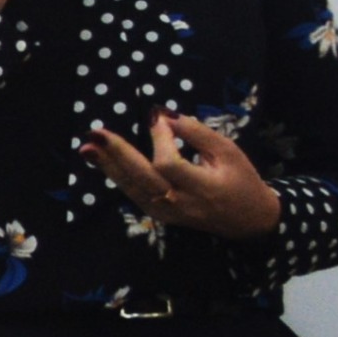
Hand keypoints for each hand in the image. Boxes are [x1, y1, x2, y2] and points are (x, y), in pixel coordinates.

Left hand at [88, 113, 283, 239]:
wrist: (249, 221)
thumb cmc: (241, 180)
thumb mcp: (228, 152)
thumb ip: (197, 134)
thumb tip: (164, 116)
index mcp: (203, 189)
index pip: (169, 165)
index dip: (160, 140)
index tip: (157, 118)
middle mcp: (181, 204)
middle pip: (143, 179)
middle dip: (118, 155)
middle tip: (95, 134)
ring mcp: (167, 213)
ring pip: (133, 189)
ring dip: (109, 166)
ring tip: (88, 147)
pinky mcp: (159, 215)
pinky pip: (134, 194)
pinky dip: (119, 176)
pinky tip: (103, 161)